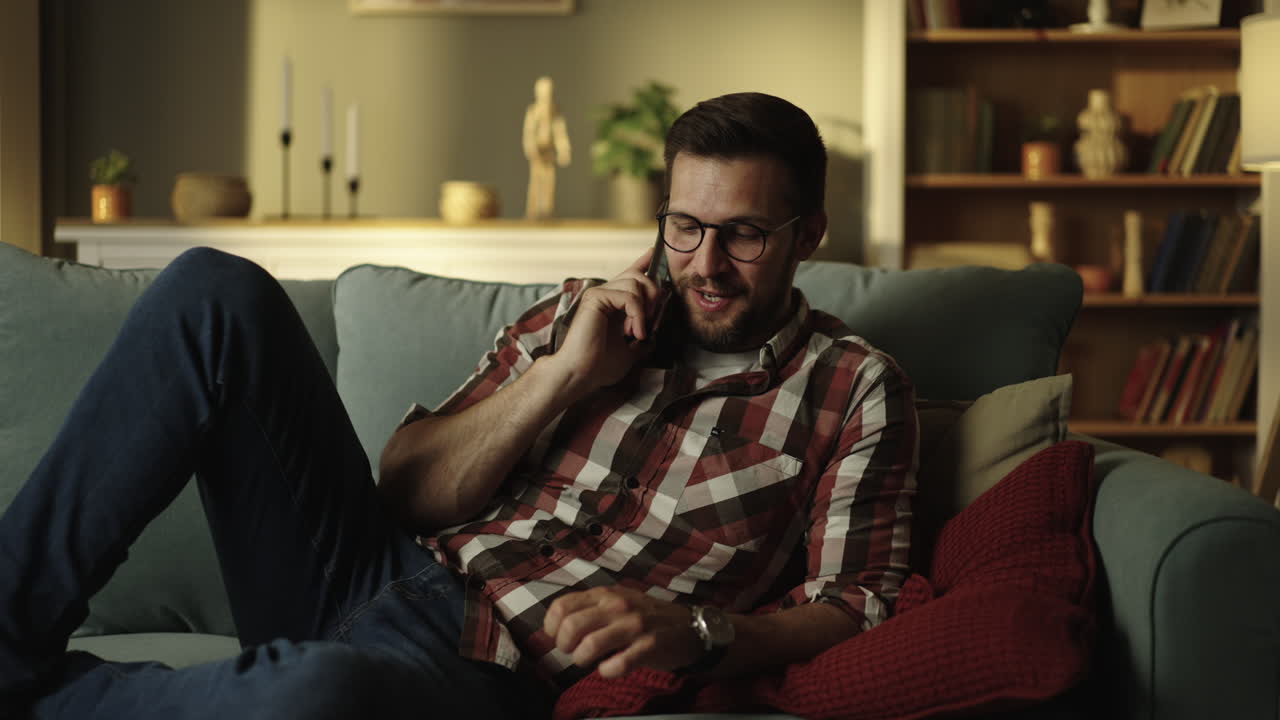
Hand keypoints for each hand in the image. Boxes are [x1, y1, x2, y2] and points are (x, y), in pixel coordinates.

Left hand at [543, 586, 703, 677]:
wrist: (689, 626)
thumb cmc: (646, 616)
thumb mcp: (617, 600)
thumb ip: (589, 607)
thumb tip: (557, 626)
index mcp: (605, 594)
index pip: (562, 606)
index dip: (552, 627)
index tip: (558, 638)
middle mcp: (617, 605)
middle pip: (571, 626)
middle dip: (564, 647)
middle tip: (573, 653)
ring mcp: (634, 625)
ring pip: (590, 645)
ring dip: (582, 660)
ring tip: (589, 662)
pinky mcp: (649, 646)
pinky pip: (618, 664)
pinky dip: (608, 671)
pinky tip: (610, 669)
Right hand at [545, 249, 663, 395]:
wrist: (582, 374)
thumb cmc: (600, 366)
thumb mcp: (630, 352)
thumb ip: (641, 340)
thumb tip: (655, 336)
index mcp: (611, 304)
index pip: (629, 275)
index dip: (642, 262)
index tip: (654, 253)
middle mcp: (604, 295)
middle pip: (638, 276)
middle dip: (653, 295)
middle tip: (650, 323)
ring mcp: (598, 294)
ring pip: (636, 283)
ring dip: (645, 310)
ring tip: (637, 333)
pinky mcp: (596, 297)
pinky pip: (629, 296)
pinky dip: (638, 314)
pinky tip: (633, 331)